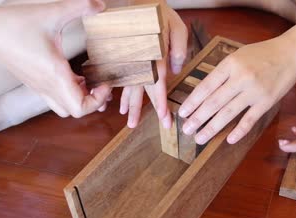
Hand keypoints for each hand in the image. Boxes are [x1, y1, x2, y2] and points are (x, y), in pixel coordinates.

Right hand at [0, 0, 110, 117]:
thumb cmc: (15, 24)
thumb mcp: (52, 12)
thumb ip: (80, 7)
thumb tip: (101, 5)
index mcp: (55, 75)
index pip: (80, 108)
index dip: (97, 100)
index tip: (103, 83)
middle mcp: (47, 86)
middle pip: (74, 112)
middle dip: (92, 101)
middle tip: (99, 83)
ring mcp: (39, 87)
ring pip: (64, 108)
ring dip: (79, 98)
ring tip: (87, 79)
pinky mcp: (34, 83)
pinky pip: (55, 98)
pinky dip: (68, 92)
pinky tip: (72, 74)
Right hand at [120, 2, 187, 127]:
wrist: (133, 0)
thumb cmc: (156, 12)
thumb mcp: (176, 25)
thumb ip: (179, 47)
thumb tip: (176, 70)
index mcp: (153, 54)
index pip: (157, 83)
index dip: (160, 102)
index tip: (164, 118)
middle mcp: (138, 60)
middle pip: (140, 89)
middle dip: (140, 110)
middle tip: (139, 127)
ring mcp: (127, 59)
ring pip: (128, 86)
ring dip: (128, 105)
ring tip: (129, 122)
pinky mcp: (120, 57)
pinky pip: (117, 78)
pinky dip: (117, 92)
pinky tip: (116, 105)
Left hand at [178, 36, 295, 144]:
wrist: (291, 53)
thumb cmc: (261, 54)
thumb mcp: (238, 56)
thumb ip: (222, 72)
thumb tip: (202, 92)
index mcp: (230, 64)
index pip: (206, 86)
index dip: (192, 102)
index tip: (182, 113)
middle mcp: (241, 78)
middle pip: (214, 102)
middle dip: (197, 118)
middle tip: (186, 130)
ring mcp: (254, 91)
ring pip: (228, 113)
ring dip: (212, 128)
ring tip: (199, 138)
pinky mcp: (267, 102)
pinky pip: (250, 120)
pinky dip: (239, 131)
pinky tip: (228, 140)